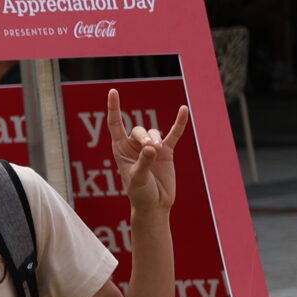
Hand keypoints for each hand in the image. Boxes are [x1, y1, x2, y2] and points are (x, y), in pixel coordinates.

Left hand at [109, 88, 190, 218]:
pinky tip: (184, 110)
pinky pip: (173, 134)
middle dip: (145, 137)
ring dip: (156, 139)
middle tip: (151, 149)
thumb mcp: (138, 179)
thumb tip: (152, 148)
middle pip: (139, 130)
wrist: (155, 205)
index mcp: (120, 150)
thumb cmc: (140, 194)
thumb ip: (143, 163)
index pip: (115, 124)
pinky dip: (179, 123)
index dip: (113, 108)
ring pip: (154, 132)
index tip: (112, 91)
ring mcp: (151, 148)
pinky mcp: (167, 152)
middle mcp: (134, 146)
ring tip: (158, 152)